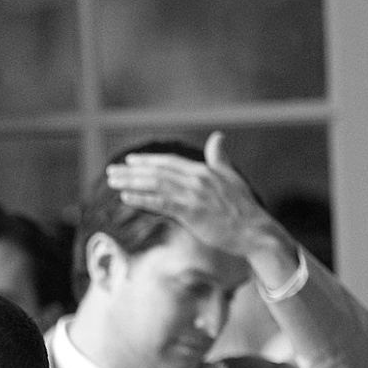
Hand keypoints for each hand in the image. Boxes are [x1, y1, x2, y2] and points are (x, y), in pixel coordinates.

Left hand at [104, 132, 296, 275]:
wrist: (255, 231)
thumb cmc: (244, 208)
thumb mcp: (231, 177)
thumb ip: (220, 158)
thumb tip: (218, 136)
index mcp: (204, 171)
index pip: (169, 162)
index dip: (148, 161)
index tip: (130, 162)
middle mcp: (196, 179)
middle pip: (158, 171)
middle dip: (132, 170)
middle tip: (112, 170)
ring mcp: (193, 195)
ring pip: (156, 184)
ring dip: (131, 182)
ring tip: (112, 181)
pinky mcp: (191, 212)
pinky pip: (161, 203)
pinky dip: (142, 198)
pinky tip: (126, 197)